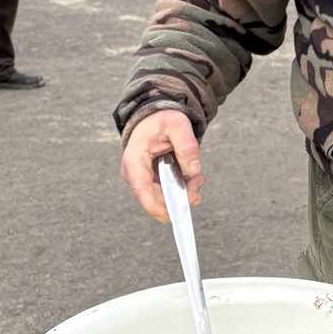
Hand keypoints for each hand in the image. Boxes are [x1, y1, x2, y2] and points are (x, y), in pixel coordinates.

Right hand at [120, 108, 204, 223]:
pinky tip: (193, 179)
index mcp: (134, 160)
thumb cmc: (161, 120)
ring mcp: (143, 180)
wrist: (155, 119)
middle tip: (198, 182)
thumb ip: (186, 144)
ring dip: (184, 194)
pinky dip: (183, 191)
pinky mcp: (152, 183)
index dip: (157, 207)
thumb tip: (194, 169)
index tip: (176, 214)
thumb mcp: (177, 124)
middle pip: (155, 199)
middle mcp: (134, 174)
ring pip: (163, 200)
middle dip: (180, 197)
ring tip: (198, 178)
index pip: (142, 190)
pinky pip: (167, 194)